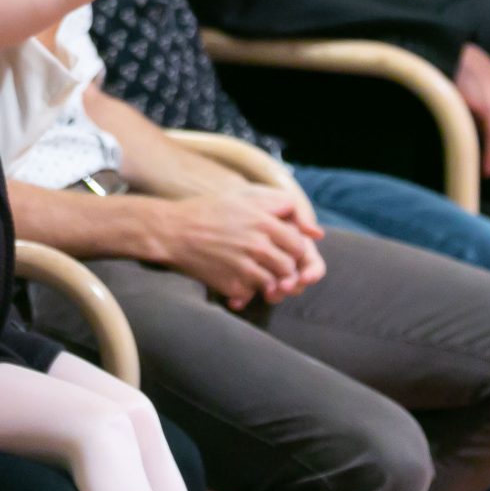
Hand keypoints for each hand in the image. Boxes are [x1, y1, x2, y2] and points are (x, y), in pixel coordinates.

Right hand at [146, 186, 325, 309]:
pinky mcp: (234, 284)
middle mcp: (258, 244)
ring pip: (278, 282)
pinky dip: (250, 291)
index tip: (280, 247)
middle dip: (285, 267)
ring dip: (271, 280)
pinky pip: (255, 293)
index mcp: (263, 221)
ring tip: (253, 271)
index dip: (293, 248)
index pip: (299, 243)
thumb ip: (283, 207)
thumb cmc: (209, 211)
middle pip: (291, 265)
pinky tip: (235, 279)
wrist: (172, 232)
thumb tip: (317, 233)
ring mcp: (246, 266)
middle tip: (267, 262)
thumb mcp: (245, 197)